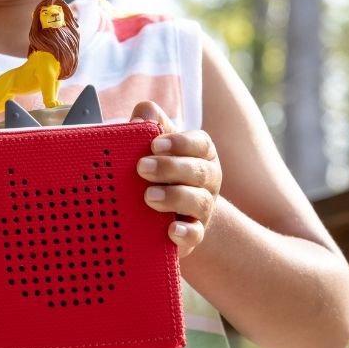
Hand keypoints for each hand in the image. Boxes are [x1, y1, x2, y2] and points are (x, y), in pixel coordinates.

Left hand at [130, 101, 222, 258]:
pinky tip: (171, 229)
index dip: (180, 143)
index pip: (200, 144)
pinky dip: (186, 232)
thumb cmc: (158, 170)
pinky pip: (196, 233)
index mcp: (200, 154)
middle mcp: (207, 180)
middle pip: (200, 171)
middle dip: (170, 168)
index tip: (155, 143)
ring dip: (174, 197)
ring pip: (199, 201)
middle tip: (141, 168)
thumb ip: (148, 125)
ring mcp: (203, 208)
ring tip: (148, 197)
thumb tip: (141, 114)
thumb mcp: (153, 145)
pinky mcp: (194, 233)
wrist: (167, 212)